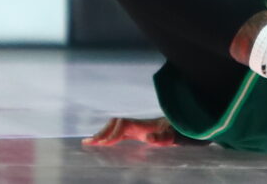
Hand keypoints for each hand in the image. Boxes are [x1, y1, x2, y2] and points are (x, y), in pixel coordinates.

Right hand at [83, 116, 207, 146]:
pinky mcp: (134, 132)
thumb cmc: (173, 134)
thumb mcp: (169, 138)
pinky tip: (101, 142)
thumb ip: (161, 138)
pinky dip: (107, 135)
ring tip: (89, 142)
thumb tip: (150, 137)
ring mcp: (134, 127)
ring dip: (102, 133)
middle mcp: (135, 124)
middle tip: (89, 143)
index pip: (122, 126)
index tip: (103, 143)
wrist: (177, 128)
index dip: (112, 134)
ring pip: (114, 127)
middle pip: (114, 124)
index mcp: (141, 125)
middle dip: (102, 132)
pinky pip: (117, 132)